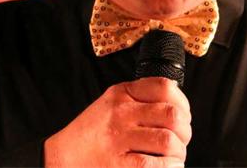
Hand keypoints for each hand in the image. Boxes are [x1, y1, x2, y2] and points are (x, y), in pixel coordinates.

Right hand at [44, 77, 191, 167]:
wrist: (62, 158)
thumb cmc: (91, 134)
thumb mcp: (111, 104)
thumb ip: (139, 99)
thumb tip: (176, 102)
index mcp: (121, 94)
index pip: (164, 87)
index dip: (183, 103)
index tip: (184, 116)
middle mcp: (120, 113)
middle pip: (171, 115)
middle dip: (185, 131)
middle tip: (182, 140)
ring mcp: (118, 139)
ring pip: (167, 141)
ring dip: (179, 152)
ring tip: (175, 157)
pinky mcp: (117, 165)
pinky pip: (154, 165)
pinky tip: (169, 167)